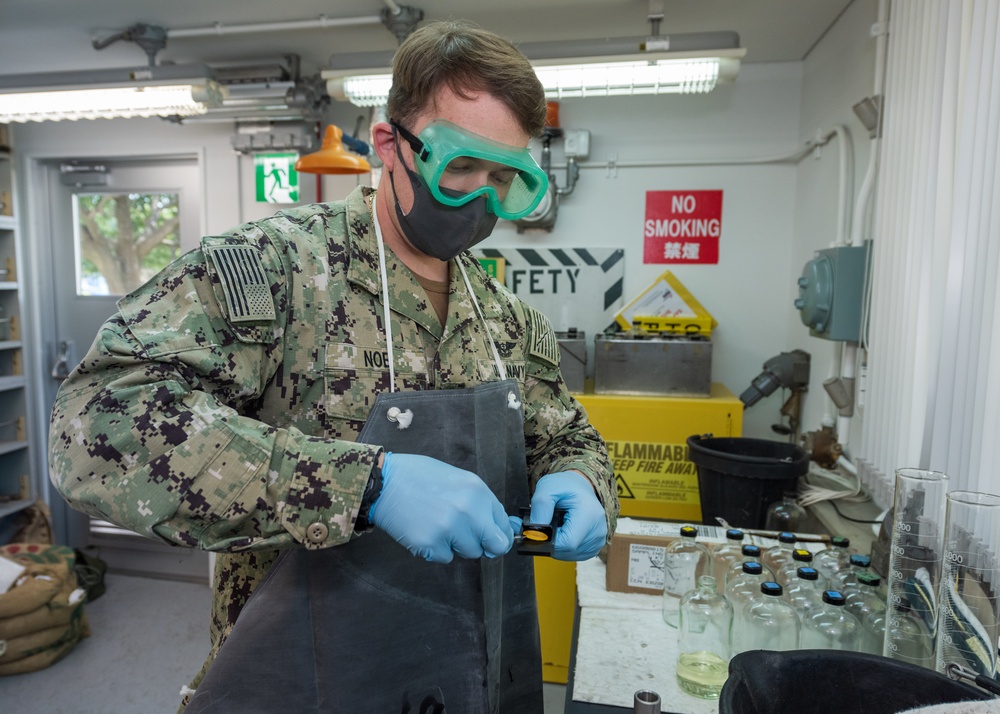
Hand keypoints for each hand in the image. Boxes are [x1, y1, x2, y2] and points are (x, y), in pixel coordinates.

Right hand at [369, 452, 513, 562]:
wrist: (384, 482)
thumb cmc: (419, 477)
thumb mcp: (458, 480)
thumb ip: (480, 503)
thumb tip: (500, 526)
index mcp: (478, 492)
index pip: (503, 525)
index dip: (499, 534)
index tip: (493, 538)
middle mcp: (468, 511)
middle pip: (495, 546)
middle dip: (486, 546)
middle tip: (471, 540)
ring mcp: (450, 529)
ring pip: (469, 553)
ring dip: (457, 545)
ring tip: (439, 525)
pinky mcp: (431, 545)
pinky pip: (445, 557)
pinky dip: (436, 549)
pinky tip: (425, 530)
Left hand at [529, 471, 607, 560]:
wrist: (580, 486)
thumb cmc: (566, 485)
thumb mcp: (548, 487)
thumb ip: (540, 508)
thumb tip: (533, 533)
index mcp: (589, 515)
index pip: (567, 543)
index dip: (548, 540)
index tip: (539, 529)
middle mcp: (597, 531)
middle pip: (566, 551)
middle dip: (550, 541)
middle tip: (546, 523)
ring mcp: (598, 540)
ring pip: (568, 555)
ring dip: (556, 544)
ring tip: (556, 525)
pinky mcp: (594, 547)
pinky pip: (573, 554)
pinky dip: (563, 546)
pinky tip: (563, 531)